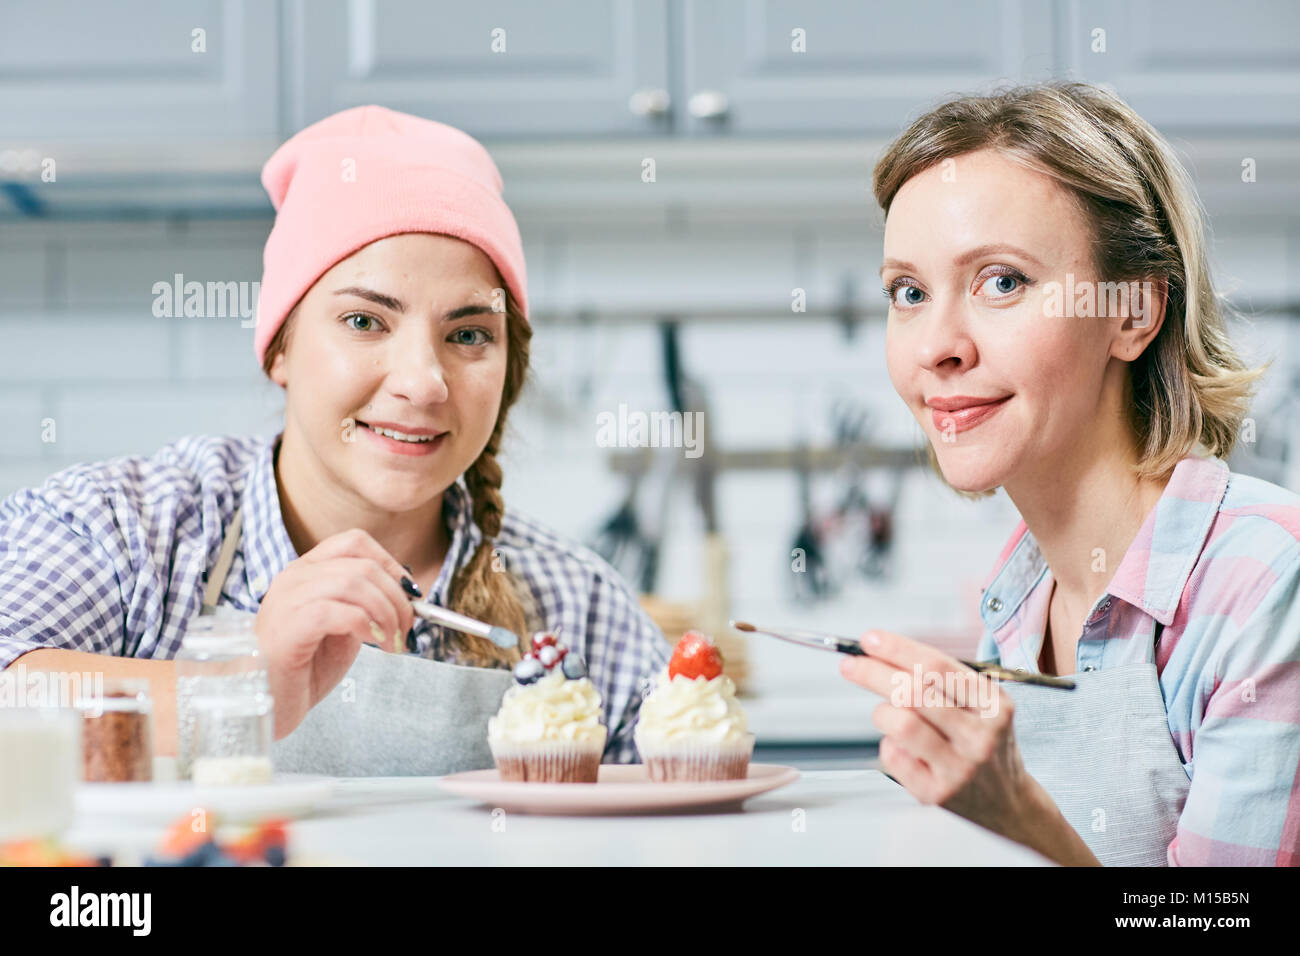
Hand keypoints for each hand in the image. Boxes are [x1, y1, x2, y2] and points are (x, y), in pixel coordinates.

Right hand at [254, 528, 415, 739]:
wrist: (260, 705)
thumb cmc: (301, 670)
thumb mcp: (342, 631)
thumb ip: (365, 608)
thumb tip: (405, 598)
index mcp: (306, 571)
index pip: (354, 542)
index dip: (390, 564)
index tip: (410, 594)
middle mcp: (294, 577)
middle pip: (362, 565)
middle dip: (397, 598)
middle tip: (407, 629)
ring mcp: (287, 600)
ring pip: (354, 583)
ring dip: (386, 613)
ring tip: (393, 642)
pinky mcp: (287, 627)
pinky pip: (338, 610)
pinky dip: (367, 624)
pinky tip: (375, 643)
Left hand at [838, 629, 1037, 841]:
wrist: (1007, 801)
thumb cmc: (982, 742)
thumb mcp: (981, 705)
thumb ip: (940, 680)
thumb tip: (880, 653)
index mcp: (993, 705)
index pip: (938, 667)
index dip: (898, 649)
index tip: (870, 639)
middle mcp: (980, 736)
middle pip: (914, 692)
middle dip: (873, 672)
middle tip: (851, 664)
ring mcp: (959, 768)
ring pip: (901, 723)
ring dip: (882, 712)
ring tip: (887, 714)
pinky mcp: (937, 793)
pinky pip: (892, 756)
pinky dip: (887, 744)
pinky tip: (902, 746)